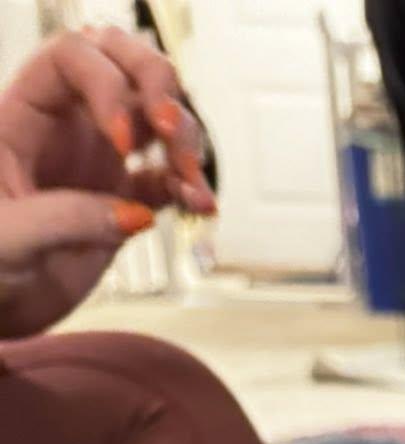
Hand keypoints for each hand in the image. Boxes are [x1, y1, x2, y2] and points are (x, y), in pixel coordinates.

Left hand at [0, 26, 215, 339]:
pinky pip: (168, 179)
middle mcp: (67, 126)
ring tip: (192, 183)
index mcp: (24, 114)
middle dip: (157, 83)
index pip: (72, 58)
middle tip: (170, 129)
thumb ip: (66, 219)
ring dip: (185, 141)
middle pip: (122, 62)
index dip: (107, 86)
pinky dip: (190, 188)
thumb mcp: (8, 239)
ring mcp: (99, 160)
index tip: (126, 144)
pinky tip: (202, 206)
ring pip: (156, 118)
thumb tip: (136, 212)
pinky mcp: (125, 202)